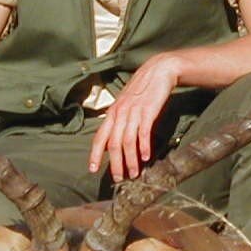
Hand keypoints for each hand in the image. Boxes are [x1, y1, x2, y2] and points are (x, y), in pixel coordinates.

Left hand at [88, 53, 182, 181]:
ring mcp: (133, 111)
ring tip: (134, 174)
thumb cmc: (142, 91)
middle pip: (113, 143)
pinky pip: (143, 132)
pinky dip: (143, 146)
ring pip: (127, 141)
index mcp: (112, 113)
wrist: (158, 71)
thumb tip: (117, 142)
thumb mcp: (126, 105)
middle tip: (119, 179)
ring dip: (130, 160)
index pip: (99, 137)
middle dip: (115, 164)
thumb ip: (121, 122)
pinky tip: (146, 157)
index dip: (95, 154)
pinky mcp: (148, 110)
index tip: (93, 169)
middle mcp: (120, 113)